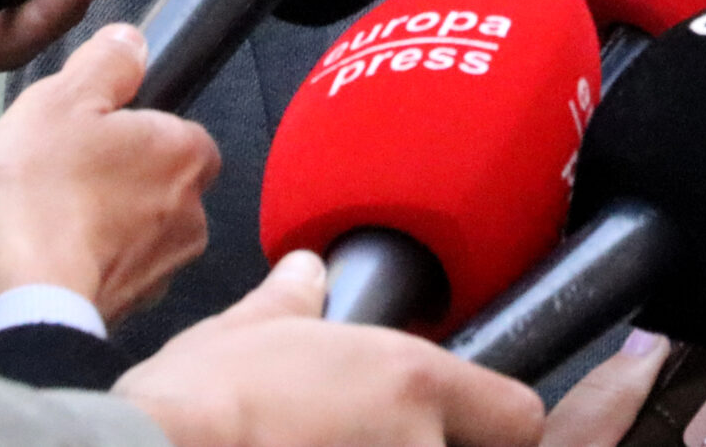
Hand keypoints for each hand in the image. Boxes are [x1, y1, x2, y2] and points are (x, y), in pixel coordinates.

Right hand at [0, 24, 218, 338]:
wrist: (19, 301)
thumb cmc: (42, 195)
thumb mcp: (63, 100)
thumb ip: (103, 65)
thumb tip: (129, 44)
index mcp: (187, 156)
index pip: (162, 129)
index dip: (108, 129)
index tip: (68, 137)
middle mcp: (188, 217)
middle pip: (123, 184)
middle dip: (68, 186)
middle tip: (26, 184)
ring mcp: (155, 271)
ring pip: (89, 235)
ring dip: (39, 232)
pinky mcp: (116, 313)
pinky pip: (66, 279)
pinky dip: (29, 271)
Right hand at [115, 250, 543, 446]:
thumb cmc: (188, 407)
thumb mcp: (244, 333)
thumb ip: (293, 304)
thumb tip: (305, 276)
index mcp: (412, 383)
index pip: (517, 415)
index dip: (492, 418)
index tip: (462, 422)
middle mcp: (416, 445)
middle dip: (431, 446)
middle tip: (375, 440)